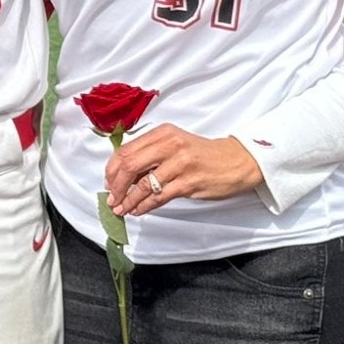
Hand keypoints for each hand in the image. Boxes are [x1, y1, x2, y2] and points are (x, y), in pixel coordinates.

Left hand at [104, 123, 265, 216]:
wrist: (236, 161)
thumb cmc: (202, 155)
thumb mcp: (175, 144)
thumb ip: (151, 153)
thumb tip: (122, 174)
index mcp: (163, 133)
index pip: (126, 149)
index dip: (112, 169)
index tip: (108, 182)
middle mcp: (170, 145)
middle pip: (130, 165)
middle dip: (115, 185)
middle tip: (111, 199)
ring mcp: (179, 163)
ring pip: (142, 184)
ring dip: (128, 200)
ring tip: (121, 209)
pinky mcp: (188, 182)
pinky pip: (158, 197)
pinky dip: (144, 206)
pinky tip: (138, 210)